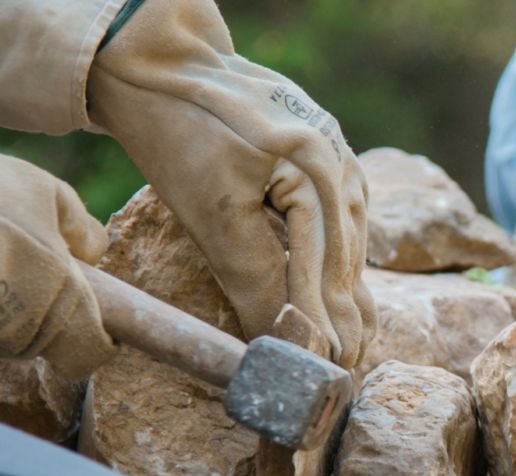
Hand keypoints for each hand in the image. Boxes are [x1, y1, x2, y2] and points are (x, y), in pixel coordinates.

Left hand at [87, 0, 374, 367]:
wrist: (164, 63)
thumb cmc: (179, 131)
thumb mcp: (209, 211)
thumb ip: (250, 275)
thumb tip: (270, 339)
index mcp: (317, 167)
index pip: (324, 265)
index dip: (325, 322)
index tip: (327, 368)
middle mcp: (339, 158)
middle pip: (348, 255)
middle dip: (346, 316)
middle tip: (346, 372)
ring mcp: (336, 152)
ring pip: (350, 238)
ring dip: (347, 292)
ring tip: (351, 343)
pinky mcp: (323, 153)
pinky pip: (340, 216)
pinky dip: (338, 257)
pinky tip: (341, 289)